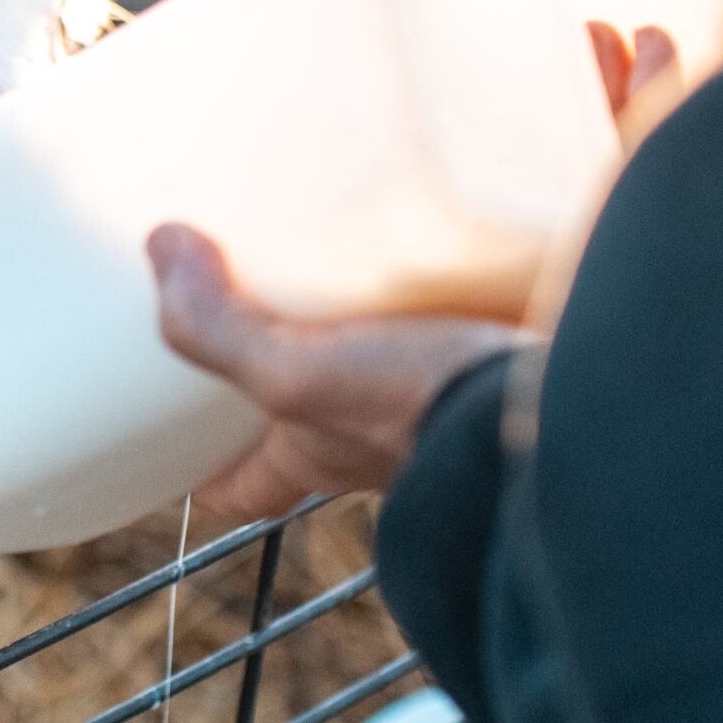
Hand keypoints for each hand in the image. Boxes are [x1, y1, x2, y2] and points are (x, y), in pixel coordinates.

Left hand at [148, 224, 530, 519]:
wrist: (561, 410)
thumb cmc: (425, 414)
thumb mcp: (299, 375)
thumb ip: (221, 327)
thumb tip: (161, 250)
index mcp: (314, 455)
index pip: (241, 486)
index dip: (203, 466)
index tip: (168, 429)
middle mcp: (369, 439)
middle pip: (307, 418)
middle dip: (282, 370)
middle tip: (253, 297)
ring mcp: (431, 401)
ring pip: (377, 366)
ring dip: (357, 321)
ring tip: (332, 249)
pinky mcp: (489, 355)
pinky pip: (448, 324)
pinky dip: (435, 288)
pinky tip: (424, 236)